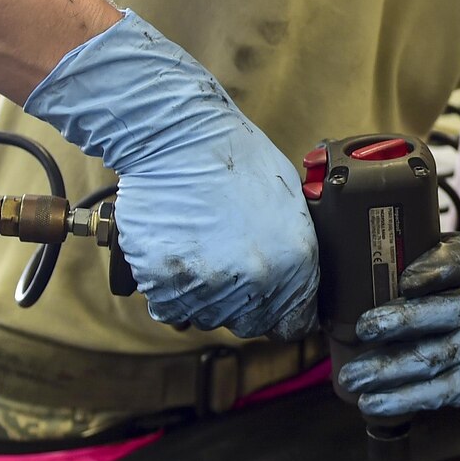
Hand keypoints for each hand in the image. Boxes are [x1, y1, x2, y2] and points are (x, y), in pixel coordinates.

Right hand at [25, 10, 317, 338]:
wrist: (177, 137)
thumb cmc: (234, 157)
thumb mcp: (290, 201)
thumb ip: (294, 248)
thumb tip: (294, 277)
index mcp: (295, 262)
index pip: (294, 323)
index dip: (282, 313)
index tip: (271, 305)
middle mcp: (255, 283)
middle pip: (251, 324)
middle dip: (244, 305)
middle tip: (230, 270)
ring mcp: (208, 287)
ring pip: (209, 318)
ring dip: (206, 298)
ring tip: (202, 256)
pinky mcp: (165, 283)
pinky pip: (170, 308)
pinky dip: (172, 292)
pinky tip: (179, 260)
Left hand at [335, 232, 459, 418]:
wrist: (454, 318)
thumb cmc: (408, 281)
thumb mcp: (404, 257)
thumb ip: (374, 254)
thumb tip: (312, 253)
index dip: (442, 266)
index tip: (405, 279)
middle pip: (455, 310)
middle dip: (407, 322)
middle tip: (364, 328)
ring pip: (444, 355)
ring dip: (395, 369)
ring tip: (354, 378)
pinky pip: (444, 392)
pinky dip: (406, 399)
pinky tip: (374, 404)